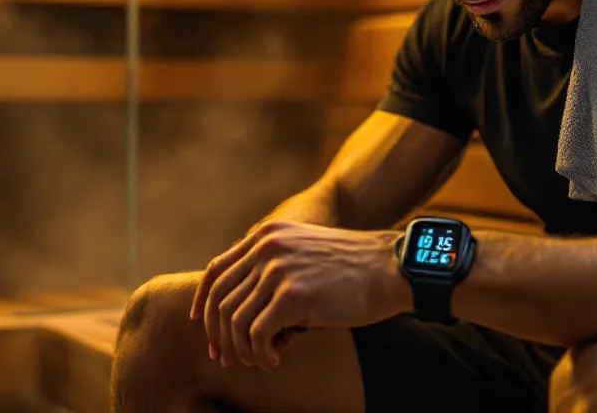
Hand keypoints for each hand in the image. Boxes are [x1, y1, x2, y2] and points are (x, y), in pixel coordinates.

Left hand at [189, 220, 409, 369]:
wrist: (393, 267)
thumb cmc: (354, 270)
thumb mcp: (305, 254)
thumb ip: (273, 270)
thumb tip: (244, 313)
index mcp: (266, 235)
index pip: (216, 270)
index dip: (204, 302)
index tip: (204, 326)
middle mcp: (266, 247)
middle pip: (219, 298)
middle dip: (218, 334)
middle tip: (227, 358)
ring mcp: (277, 269)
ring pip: (234, 320)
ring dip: (242, 349)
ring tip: (260, 361)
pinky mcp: (292, 295)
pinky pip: (256, 334)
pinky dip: (260, 354)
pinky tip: (276, 360)